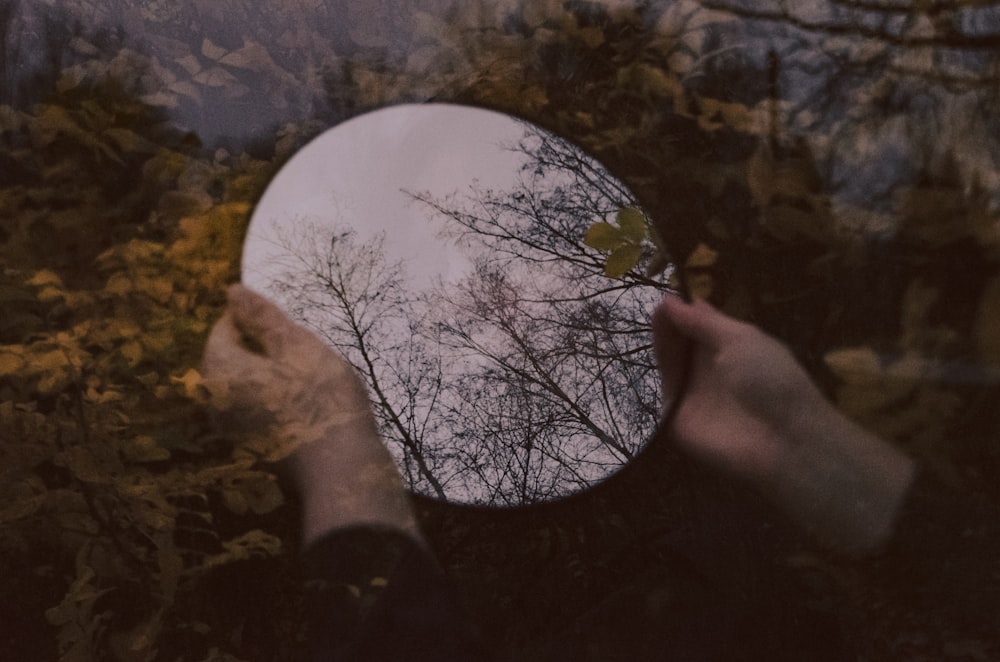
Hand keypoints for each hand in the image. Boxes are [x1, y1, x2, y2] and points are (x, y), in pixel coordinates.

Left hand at [202, 284, 373, 460]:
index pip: (224, 328)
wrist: (341, 469)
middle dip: (265, 347)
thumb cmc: (320, 400)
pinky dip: (279, 399)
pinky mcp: (253, 448)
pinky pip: (259, 409)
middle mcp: (215, 401)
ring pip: (248, 384)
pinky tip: (309, 402)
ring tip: (312, 373)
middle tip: (305, 348)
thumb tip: (232, 291)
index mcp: (219, 371)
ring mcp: (232, 429)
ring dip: (275, 374)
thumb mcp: (296, 345)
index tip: (290, 323)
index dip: (256, 318)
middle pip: (233, 357)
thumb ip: (262, 317)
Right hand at [653, 295, 914, 552]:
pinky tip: (655, 351)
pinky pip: (663, 391)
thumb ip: (702, 322)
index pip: (701, 325)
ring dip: (663, 342)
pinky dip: (658, 371)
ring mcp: (692, 393)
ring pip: (670, 363)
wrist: (780, 439)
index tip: (668, 295)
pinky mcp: (677, 417)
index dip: (686, 310)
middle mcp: (710, 369)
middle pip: (682, 343)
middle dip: (671, 324)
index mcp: (732, 348)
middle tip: (658, 307)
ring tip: (655, 318)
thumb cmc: (771, 379)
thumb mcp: (740, 339)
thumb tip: (670, 301)